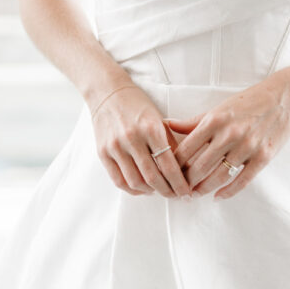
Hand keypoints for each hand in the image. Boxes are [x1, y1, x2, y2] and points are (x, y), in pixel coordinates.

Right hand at [90, 85, 192, 199]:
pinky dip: (133, 189)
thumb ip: (169, 142)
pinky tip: (142, 189)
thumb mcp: (158, 118)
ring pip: (136, 182)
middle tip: (176, 196)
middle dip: (168, 191)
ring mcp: (115, 146)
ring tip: (159, 191)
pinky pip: (119, 180)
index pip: (168, 164)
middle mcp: (132, 138)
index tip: (186, 191)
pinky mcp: (103, 153)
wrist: (108, 92)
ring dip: (150, 192)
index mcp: (150, 128)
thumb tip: (182, 168)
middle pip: (153, 177)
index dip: (179, 183)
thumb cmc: (137, 104)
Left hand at [166, 74, 289, 199]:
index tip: (168, 172)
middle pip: (200, 166)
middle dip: (186, 181)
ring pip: (219, 176)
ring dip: (203, 189)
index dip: (175, 164)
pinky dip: (228, 192)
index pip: (187, 148)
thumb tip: (167, 124)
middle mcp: (230, 133)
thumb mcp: (220, 108)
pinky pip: (242, 181)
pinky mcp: (263, 157)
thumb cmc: (248, 102)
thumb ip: (193, 121)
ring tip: (194, 195)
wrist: (283, 98)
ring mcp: (247, 146)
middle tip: (178, 190)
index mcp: (215, 119)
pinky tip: (218, 196)